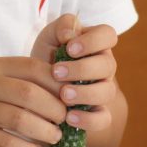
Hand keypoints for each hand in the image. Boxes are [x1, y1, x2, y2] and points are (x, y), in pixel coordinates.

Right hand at [0, 57, 67, 146]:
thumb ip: (18, 79)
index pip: (33, 67)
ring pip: (20, 119)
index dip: (57, 82)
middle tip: (65, 120)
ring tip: (55, 136)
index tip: (70, 95)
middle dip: (54, 108)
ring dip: (44, 130)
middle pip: (30, 93)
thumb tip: (62, 89)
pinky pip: (5, 142)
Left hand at [31, 13, 118, 139]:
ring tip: (63, 95)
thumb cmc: (46, 58)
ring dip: (85, 93)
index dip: (93, 41)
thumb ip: (60, 27)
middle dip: (82, 68)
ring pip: (107, 92)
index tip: (69, 48)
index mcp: (95, 45)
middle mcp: (103, 67)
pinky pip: (103, 119)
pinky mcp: (97, 114)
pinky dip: (88, 119)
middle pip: (108, 65)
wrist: (38, 91)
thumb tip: (70, 34)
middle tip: (57, 72)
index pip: (108, 35)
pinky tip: (70, 117)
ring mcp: (102, 91)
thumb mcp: (49, 38)